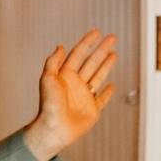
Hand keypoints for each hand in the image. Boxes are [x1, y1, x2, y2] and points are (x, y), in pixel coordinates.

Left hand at [24, 29, 117, 160]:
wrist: (54, 129)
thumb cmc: (48, 105)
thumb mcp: (47, 79)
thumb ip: (53, 62)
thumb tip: (60, 46)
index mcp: (65, 75)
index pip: (78, 54)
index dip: (87, 42)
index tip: (96, 32)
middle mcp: (76, 83)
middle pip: (92, 62)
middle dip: (102, 49)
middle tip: (112, 38)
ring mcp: (85, 96)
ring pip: (98, 76)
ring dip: (106, 65)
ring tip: (114, 54)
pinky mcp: (92, 110)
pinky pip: (102, 98)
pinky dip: (107, 92)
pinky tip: (112, 85)